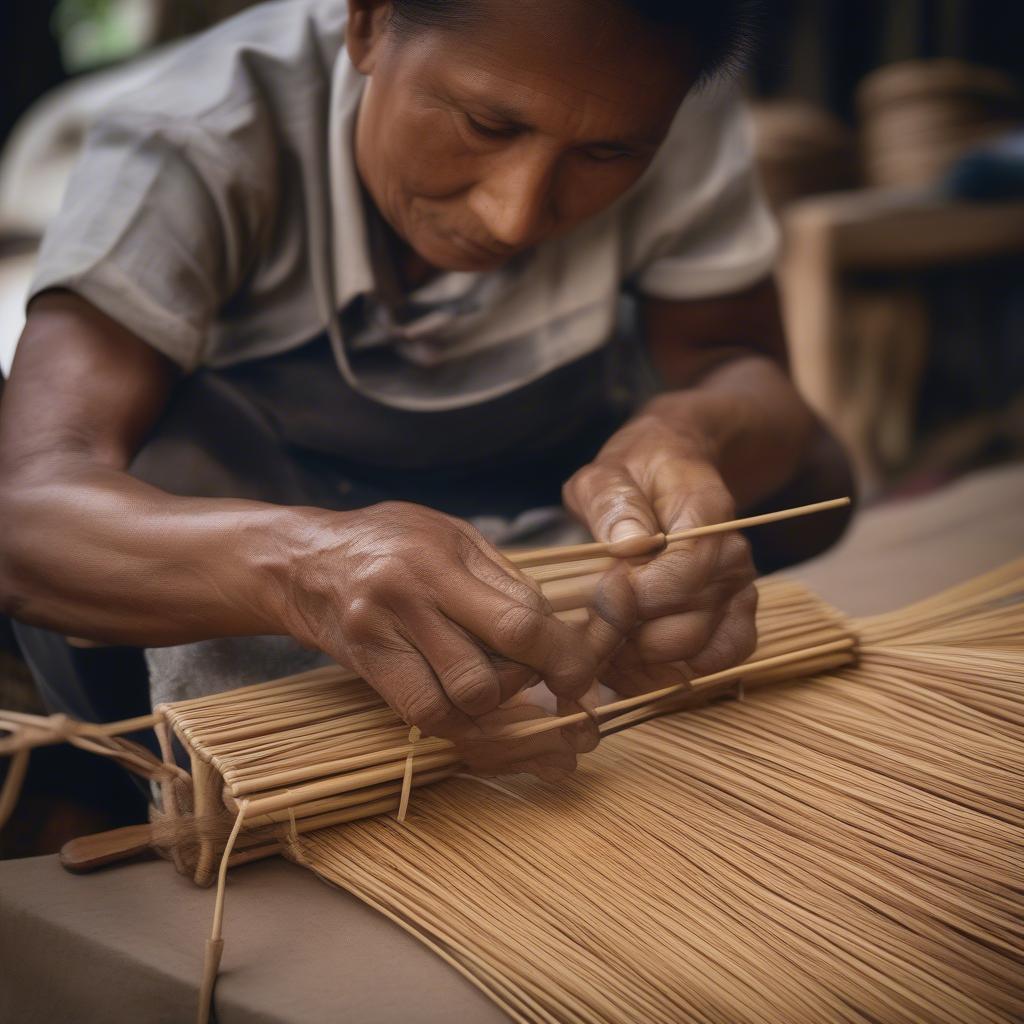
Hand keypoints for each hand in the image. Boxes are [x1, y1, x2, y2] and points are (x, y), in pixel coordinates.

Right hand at [275, 502, 630, 763]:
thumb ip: (502, 580)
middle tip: (538, 682)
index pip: (521, 618)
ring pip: (461, 701)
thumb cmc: (390, 541)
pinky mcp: (366, 665)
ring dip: (494, 707)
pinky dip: (459, 723)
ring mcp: (382, 634)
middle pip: (494, 668)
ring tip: (498, 688)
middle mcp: (411, 594)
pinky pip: (424, 715)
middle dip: (529, 686)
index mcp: (442, 556)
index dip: (563, 657)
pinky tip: (469, 709)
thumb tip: (559, 635)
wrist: (302, 560)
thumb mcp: (452, 536)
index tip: (581, 678)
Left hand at [563, 414, 757, 695]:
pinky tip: (632, 656)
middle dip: (631, 633)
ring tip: (605, 638)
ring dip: (644, 659)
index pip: (687, 569)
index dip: (639, 593)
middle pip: (690, 626)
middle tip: (591, 621)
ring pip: (698, 653)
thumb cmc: (636, 474)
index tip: (601, 588)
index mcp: (707, 512)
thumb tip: (628, 542)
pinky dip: (671, 672)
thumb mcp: (608, 472)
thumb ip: (612, 500)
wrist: (674, 473)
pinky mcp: (734, 620)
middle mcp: (733, 558)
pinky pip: (715, 664)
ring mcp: (738, 592)